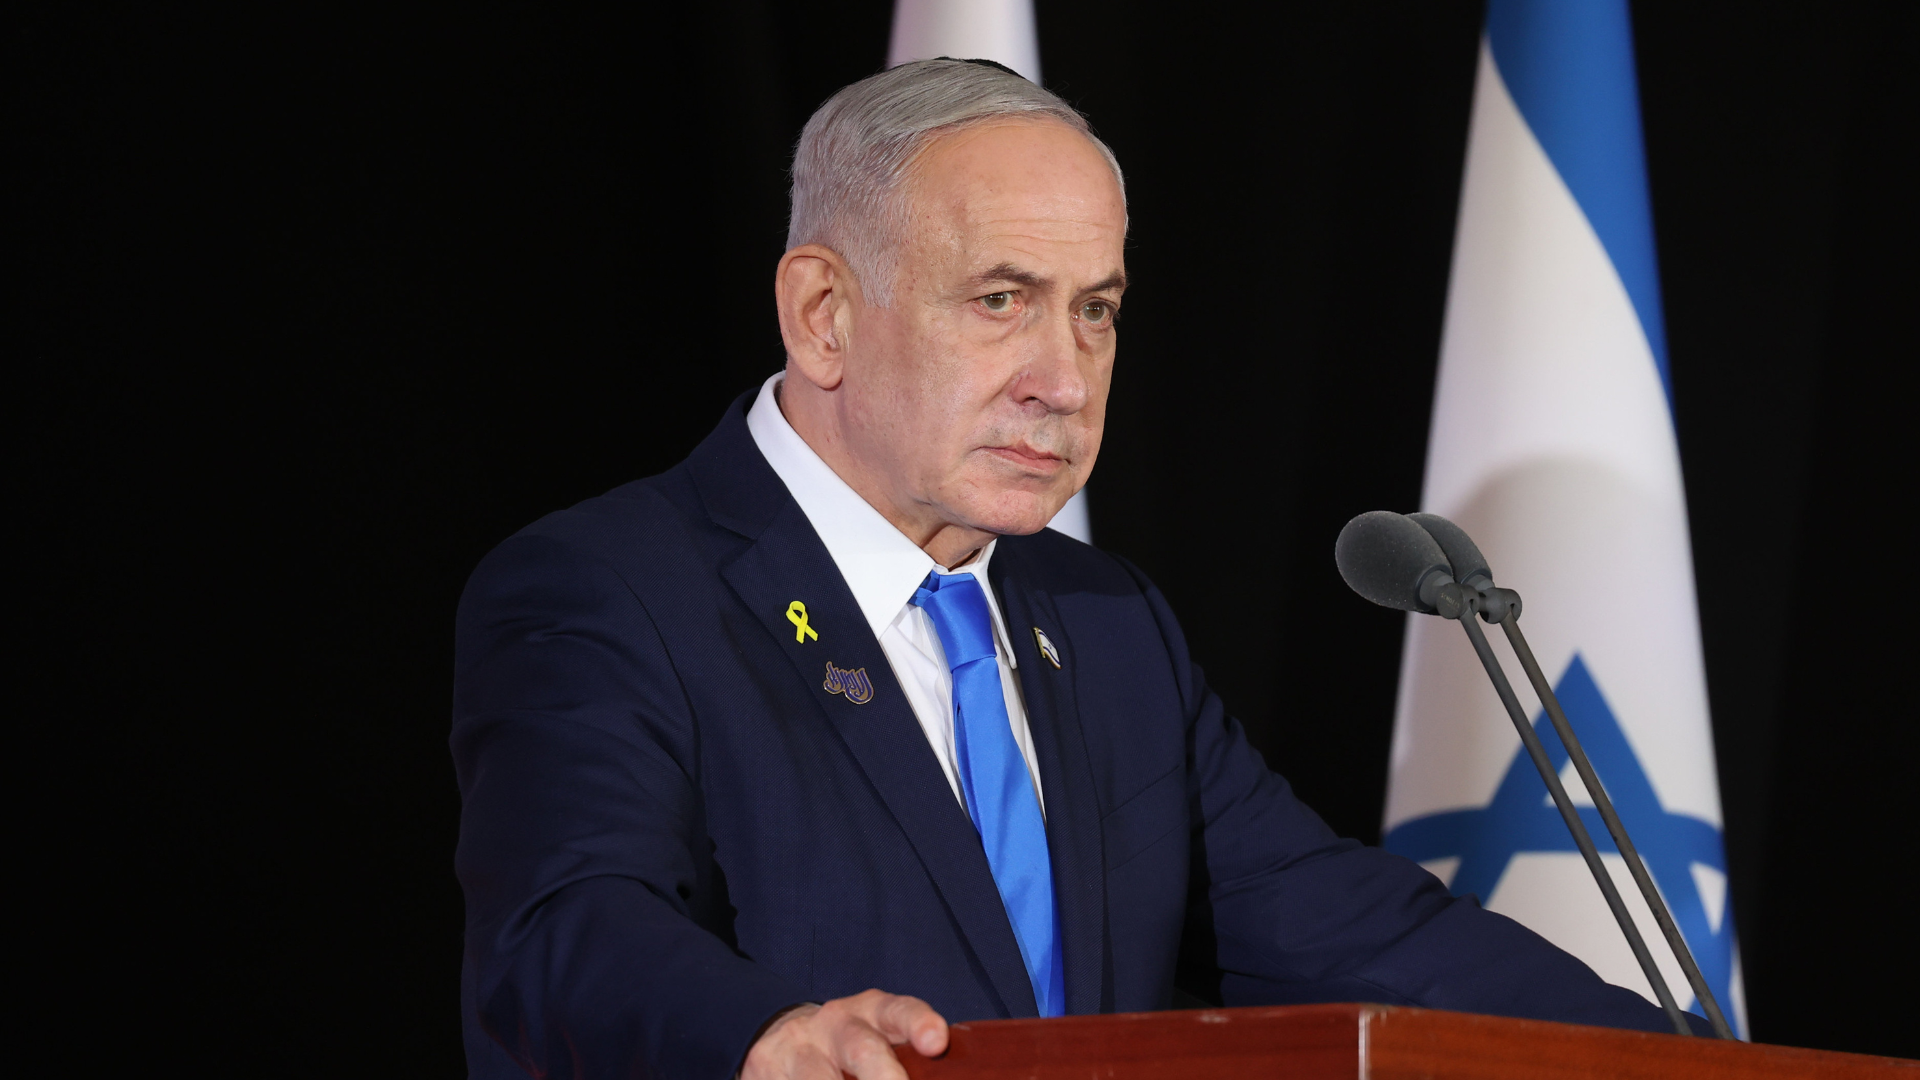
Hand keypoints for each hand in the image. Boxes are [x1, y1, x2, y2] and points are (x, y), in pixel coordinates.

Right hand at [741, 989, 947, 1079]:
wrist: (777, 1037)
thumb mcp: (878, 1037)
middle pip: (863, 1050)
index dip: (919, 1023)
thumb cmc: (849, 1047)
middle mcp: (835, 1026)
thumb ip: (909, 1059)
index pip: (900, 1010)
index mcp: (871, 1011)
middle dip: (885, 1077)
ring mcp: (796, 1052)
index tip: (936, 1042)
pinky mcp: (764, 1077)